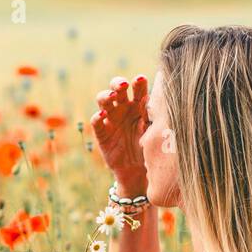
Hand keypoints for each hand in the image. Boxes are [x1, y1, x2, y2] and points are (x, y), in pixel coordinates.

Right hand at [91, 75, 149, 195]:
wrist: (138, 172)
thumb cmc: (150, 148)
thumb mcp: (154, 132)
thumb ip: (152, 116)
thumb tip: (153, 100)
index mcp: (139, 105)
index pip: (138, 88)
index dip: (138, 82)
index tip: (141, 79)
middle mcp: (124, 108)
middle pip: (117, 88)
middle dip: (118, 83)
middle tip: (124, 85)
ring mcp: (111, 119)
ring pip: (104, 100)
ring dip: (106, 95)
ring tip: (111, 96)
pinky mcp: (102, 133)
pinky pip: (96, 122)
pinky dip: (97, 116)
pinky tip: (102, 115)